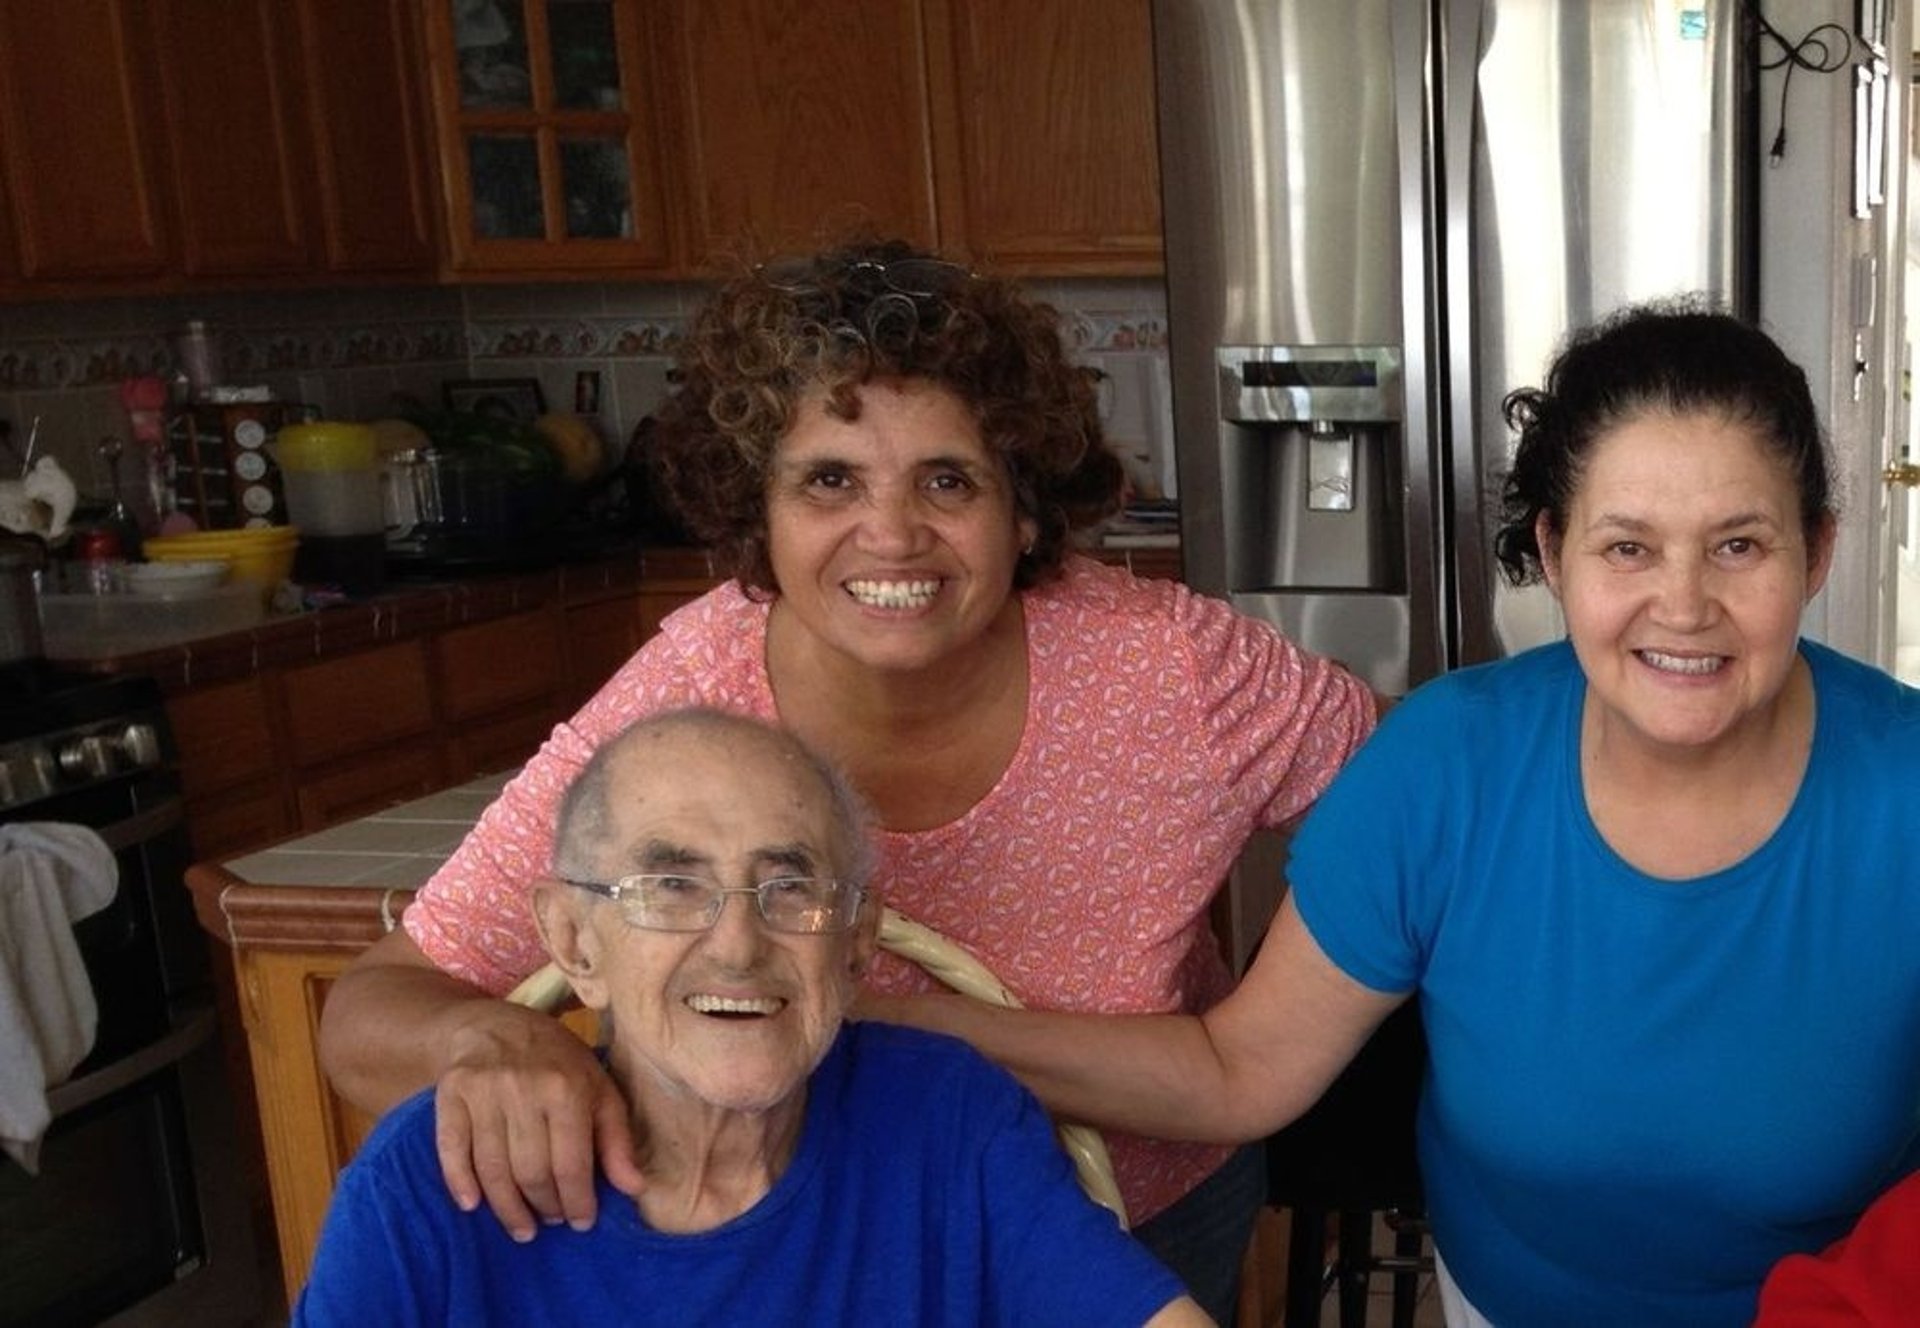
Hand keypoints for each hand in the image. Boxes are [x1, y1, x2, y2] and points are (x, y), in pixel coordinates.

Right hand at [431, 1001, 646, 1240]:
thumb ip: (616, 1139)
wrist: (496, 1024)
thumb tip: (634, 1188)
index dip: (578, 1201)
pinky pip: (451, 1149)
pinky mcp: (451, 1094)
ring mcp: (484, 1092)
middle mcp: (524, 1089)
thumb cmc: (557, 1061)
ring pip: (493, 1168)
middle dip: (545, 1206)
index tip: (582, 1222)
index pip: (571, 1164)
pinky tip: (472, 1206)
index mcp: (567, 1088)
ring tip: (522, 1226)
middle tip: (552, 1220)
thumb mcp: (598, 1089)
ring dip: (507, 1208)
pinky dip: (460, 1182)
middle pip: (532, 1171)